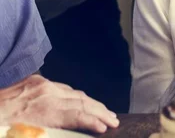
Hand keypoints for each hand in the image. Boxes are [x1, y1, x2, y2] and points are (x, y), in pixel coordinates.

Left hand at [0, 74, 118, 132]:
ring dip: (93, 103)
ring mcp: (42, 85)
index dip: (93, 121)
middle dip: (101, 112)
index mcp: (41, 110)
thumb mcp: (20, 135)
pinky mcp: (37, 81)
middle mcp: (46, 94)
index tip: (105, 128)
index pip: (77, 114)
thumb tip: (70, 131)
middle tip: (114, 120)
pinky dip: (79, 96)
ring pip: (76, 93)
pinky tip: (85, 101)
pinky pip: (64, 88)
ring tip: (106, 112)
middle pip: (82, 102)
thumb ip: (47, 132)